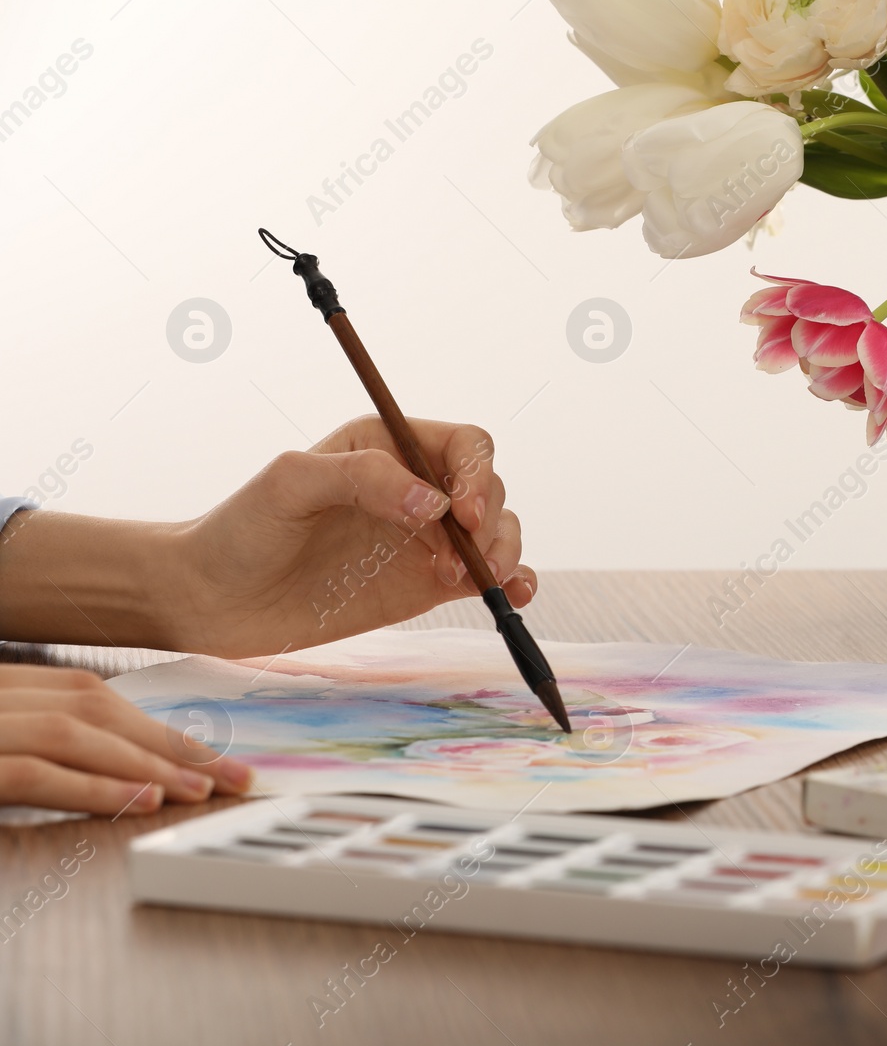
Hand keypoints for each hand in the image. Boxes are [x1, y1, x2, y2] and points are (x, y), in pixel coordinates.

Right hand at [0, 665, 250, 814]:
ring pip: (71, 735)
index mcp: (2, 689)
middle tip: (233, 777)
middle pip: (93, 708)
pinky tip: (141, 803)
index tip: (211, 758)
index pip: (89, 697)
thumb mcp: (4, 747)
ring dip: (144, 763)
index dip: (155, 726)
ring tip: (199, 790)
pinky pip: (33, 774)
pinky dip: (92, 788)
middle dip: (169, 744)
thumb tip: (131, 768)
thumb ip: (47, 749)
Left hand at [170, 416, 535, 657]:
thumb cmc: (241, 531)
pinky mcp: (427, 585)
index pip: (464, 445)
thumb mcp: (291, 485)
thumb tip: (434, 504)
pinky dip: (512, 582)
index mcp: (387, 447)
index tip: (460, 514)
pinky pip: (486, 576)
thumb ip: (364, 479)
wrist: (215, 600)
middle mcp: (415, 488)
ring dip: (503, 552)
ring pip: (498, 531)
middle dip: (490, 521)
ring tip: (474, 580)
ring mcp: (425, 538)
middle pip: (490, 489)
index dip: (476, 475)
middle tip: (461, 559)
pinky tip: (511, 593)